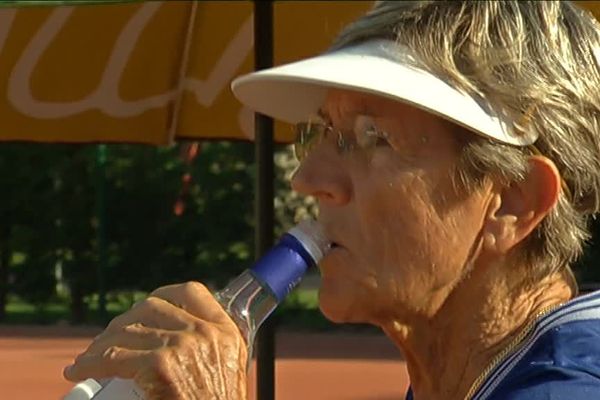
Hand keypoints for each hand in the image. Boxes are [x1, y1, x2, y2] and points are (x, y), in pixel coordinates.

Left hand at [63, 282, 247, 399]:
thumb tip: (169, 337)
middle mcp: (205, 333)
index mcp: (225, 332)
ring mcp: (183, 347)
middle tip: (109, 340)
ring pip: (126, 331)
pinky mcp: (160, 365)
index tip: (145, 308)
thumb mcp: (225, 370)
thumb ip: (207, 348)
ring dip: (100, 344)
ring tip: (88, 357)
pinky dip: (89, 364)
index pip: (192, 292)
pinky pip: (112, 357)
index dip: (163, 296)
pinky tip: (79, 371)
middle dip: (123, 321)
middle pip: (152, 308)